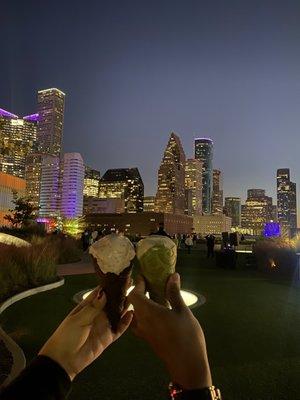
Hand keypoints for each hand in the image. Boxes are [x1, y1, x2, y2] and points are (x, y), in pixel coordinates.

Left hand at [39, 287, 132, 379]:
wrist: (64, 360)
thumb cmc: (67, 336)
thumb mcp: (78, 319)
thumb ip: (93, 308)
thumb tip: (104, 293)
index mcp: (87, 307)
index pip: (99, 293)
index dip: (108, 285)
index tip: (118, 276)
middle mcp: (97, 314)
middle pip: (110, 302)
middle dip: (119, 293)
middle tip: (131, 283)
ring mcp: (103, 325)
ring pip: (117, 313)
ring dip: (124, 305)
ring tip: (134, 296)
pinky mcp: (108, 337)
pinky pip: (119, 328)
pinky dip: (125, 322)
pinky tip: (131, 314)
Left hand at [128, 273, 211, 389]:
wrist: (187, 365)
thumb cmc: (186, 335)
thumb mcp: (183, 311)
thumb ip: (174, 293)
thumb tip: (173, 276)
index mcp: (148, 312)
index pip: (134, 294)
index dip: (137, 284)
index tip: (145, 276)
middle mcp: (141, 321)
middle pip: (133, 303)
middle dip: (139, 292)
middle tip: (150, 283)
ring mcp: (144, 332)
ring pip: (135, 314)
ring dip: (140, 303)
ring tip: (153, 296)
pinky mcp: (148, 339)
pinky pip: (140, 323)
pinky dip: (144, 314)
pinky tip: (156, 311)